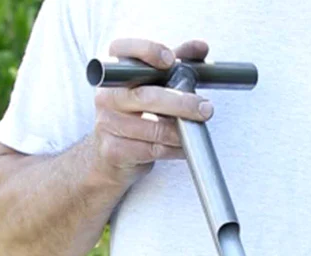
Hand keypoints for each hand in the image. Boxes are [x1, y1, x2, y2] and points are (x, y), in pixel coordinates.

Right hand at [89, 38, 213, 186]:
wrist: (112, 153)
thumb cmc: (137, 113)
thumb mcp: (155, 84)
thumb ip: (177, 62)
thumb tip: (201, 48)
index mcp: (113, 72)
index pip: (124, 51)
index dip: (147, 51)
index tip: (171, 60)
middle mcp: (106, 95)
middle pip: (145, 96)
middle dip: (180, 103)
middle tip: (205, 108)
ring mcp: (106, 123)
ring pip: (152, 128)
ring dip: (179, 131)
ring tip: (196, 129)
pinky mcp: (113, 150)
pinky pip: (151, 150)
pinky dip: (173, 149)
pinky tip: (183, 147)